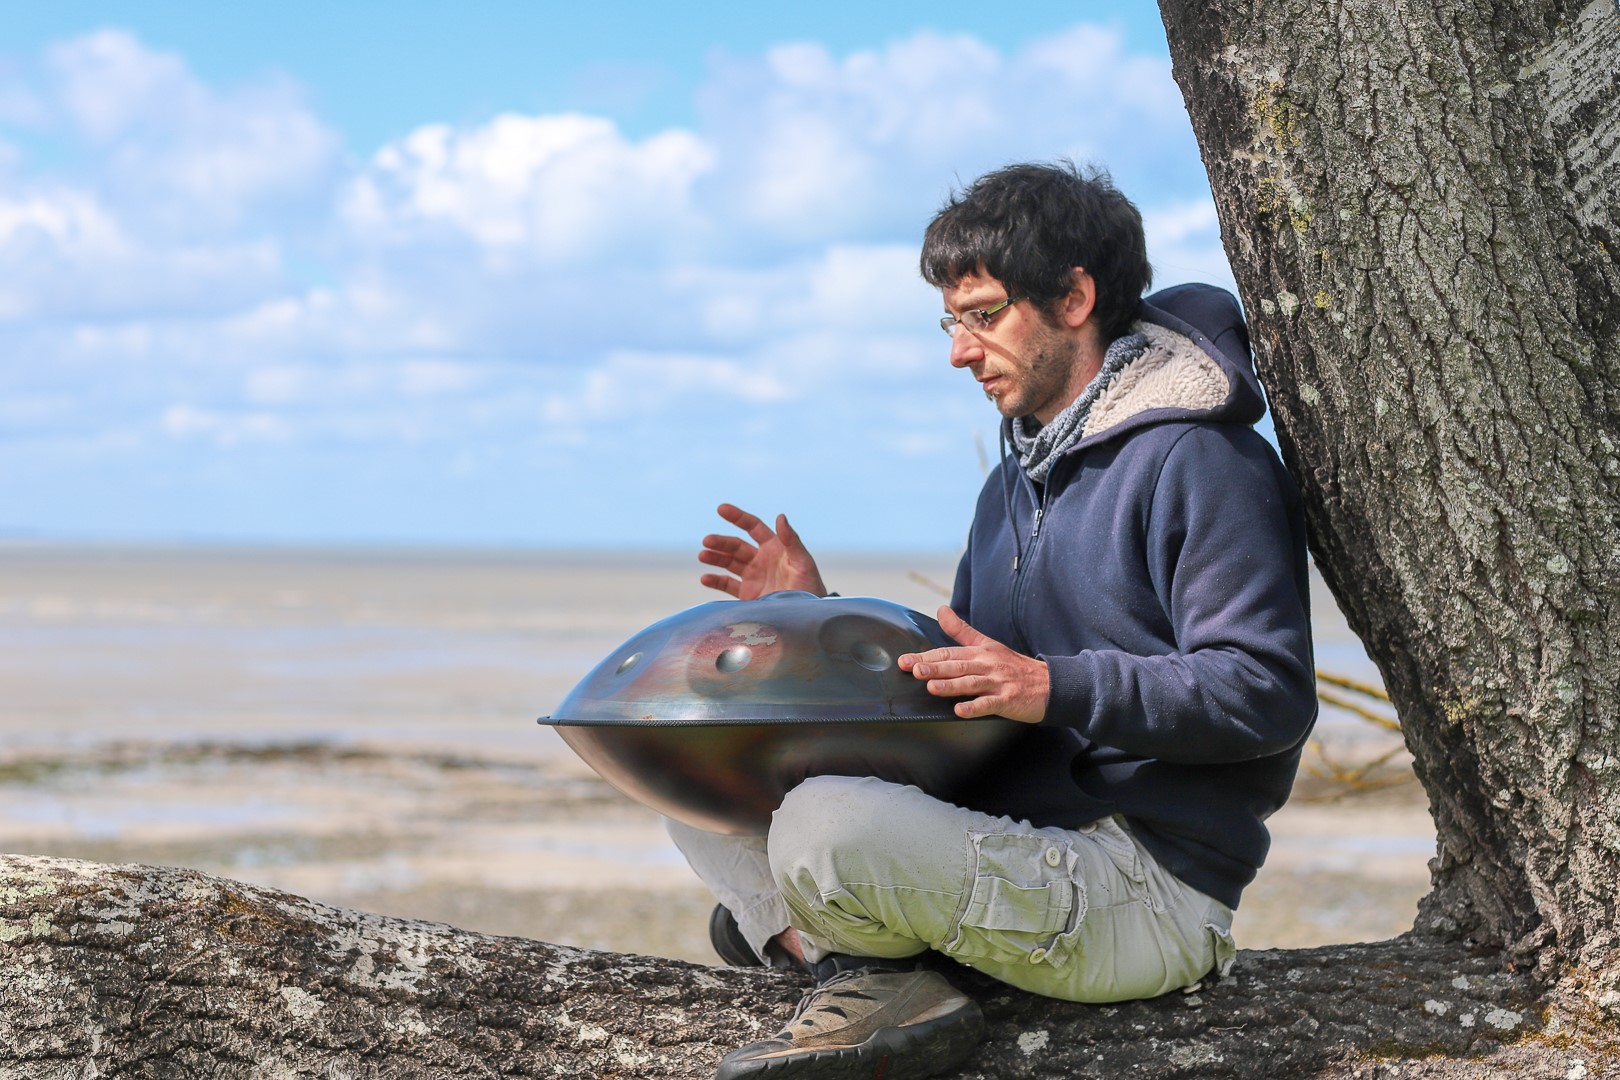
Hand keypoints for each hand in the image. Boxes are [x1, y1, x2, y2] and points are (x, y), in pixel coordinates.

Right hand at [698, 503, 827, 599]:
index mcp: (775, 548)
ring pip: (729, 562)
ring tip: (703, 556)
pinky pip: (727, 584)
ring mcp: (753, 577)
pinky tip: (705, 578)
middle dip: (721, 541)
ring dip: (715, 558)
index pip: (753, 527)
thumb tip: (780, 516)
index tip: (721, 509)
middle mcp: (762, 560)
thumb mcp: (803, 563)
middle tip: (707, 541)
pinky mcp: (747, 595)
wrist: (807, 618)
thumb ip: (791, 541)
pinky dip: (715, 581)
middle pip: (736, 545)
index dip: (738, 517)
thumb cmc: (810, 588)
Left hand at [898, 606, 1048, 722]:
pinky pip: (989, 704)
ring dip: (951, 685)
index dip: (926, 656)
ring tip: (931, 687)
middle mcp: (987, 665)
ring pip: (971, 683)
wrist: (1050, 684)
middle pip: (957, 665)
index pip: (949, 652)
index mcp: (980, 652)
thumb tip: (941, 610)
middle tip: (913, 669)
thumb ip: (961, 630)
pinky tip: (960, 710)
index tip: (905, 659)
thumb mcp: (988, 644)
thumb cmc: (1014, 666)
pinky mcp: (1008, 700)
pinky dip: (975, 707)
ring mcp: (998, 683)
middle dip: (934, 667)